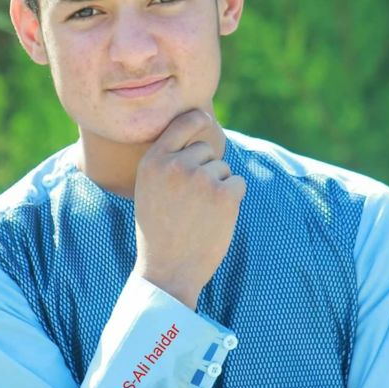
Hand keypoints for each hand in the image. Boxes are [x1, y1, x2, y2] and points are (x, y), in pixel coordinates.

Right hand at [133, 109, 245, 309]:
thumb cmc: (158, 230)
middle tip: (191, 201)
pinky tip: (215, 219)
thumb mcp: (149, 190)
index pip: (182, 124)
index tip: (204, 117)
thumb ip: (166, 163)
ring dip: (218, 187)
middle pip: (206, 149)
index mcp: (153, 161)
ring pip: (223, 168)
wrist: (168, 269)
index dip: (197, 119)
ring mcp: (200, 178)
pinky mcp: (224, 195)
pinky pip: (238, 183)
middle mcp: (175, 165)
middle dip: (206, 169)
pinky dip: (232, 199)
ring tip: (199, 214)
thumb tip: (195, 137)